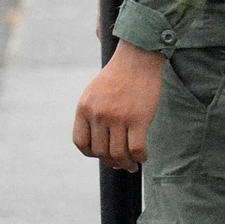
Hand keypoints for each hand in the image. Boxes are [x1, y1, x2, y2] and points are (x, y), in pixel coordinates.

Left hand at [73, 43, 164, 172]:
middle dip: (111, 161)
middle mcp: (98, 114)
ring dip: (126, 164)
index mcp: (84, 108)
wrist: (137, 58)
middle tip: (120, 163)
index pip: (81, 143)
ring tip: (131, 165)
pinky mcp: (138, 119)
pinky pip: (137, 149)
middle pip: (101, 152)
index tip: (102, 155)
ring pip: (119, 154)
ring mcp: (118, 117)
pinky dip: (140, 158)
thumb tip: (98, 146)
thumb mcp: (94, 93)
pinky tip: (143, 157)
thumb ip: (91, 115)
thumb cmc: (118, 77)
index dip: (91, 153)